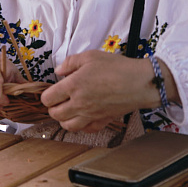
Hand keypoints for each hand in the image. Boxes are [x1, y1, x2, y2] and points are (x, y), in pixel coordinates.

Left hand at [41, 50, 160, 131]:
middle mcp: (80, 103)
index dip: (47, 95)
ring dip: (64, 119)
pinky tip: (83, 116)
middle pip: (55, 115)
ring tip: (68, 109)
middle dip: (53, 107)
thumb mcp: (90, 56)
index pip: (48, 99)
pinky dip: (81, 126)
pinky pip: (86, 130)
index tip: (52, 90)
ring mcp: (91, 115)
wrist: (140, 83)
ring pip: (68, 126)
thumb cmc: (117, 67)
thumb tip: (58, 71)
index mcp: (73, 86)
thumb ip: (70, 63)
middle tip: (58, 99)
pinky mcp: (103, 121)